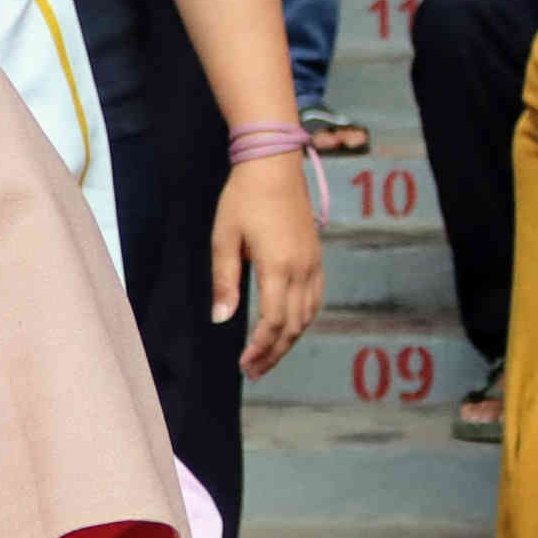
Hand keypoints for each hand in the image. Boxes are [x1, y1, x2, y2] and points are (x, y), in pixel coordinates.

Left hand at [215, 152, 326, 377]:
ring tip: (268, 358)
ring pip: (308, 315)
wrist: (273, 165)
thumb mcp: (224, 239)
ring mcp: (313, 263)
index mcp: (277, 267)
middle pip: (293, 325)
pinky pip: (315, 298)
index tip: (244, 364)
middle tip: (254, 372)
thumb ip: (224, 281)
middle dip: (274, 352)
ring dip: (289, 340)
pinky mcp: (316, 256)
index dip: (260, 348)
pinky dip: (303, 320)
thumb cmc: (243, 199)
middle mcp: (301, 269)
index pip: (273, 322)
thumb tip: (221, 319)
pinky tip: (288, 328)